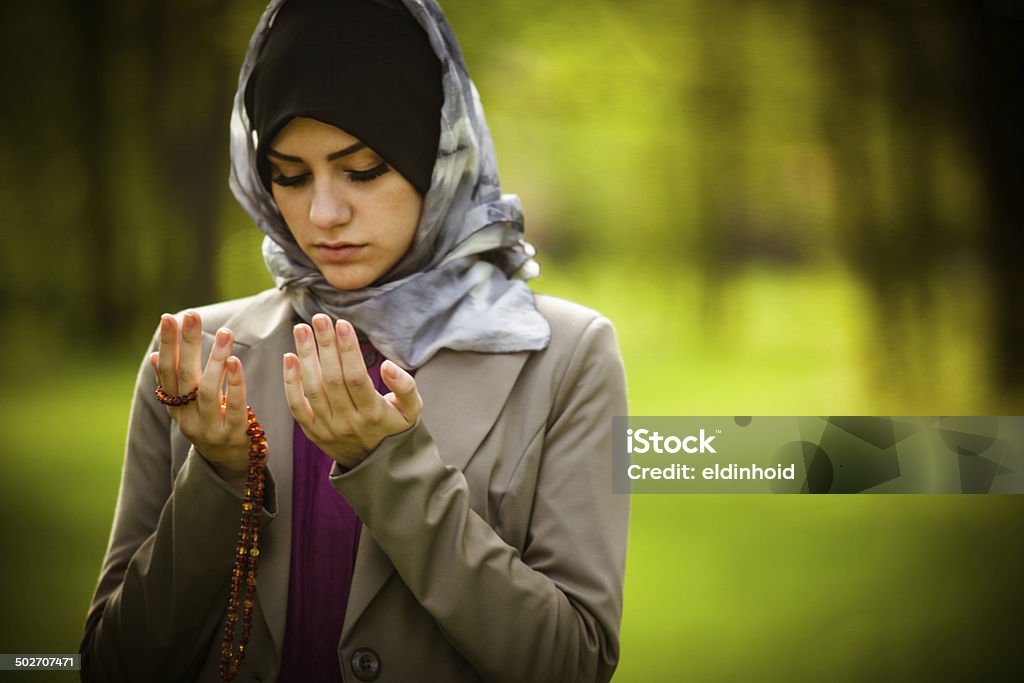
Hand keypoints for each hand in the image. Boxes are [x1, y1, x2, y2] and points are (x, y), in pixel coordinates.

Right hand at [150, 311, 250, 487]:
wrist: (231, 465)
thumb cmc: (212, 424)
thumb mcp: (190, 407)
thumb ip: (176, 384)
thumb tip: (154, 356)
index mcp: (176, 407)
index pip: (167, 372)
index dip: (167, 345)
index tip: (169, 317)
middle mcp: (187, 418)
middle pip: (184, 377)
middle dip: (187, 343)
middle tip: (192, 315)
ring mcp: (209, 428)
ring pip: (207, 390)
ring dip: (215, 359)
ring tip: (225, 333)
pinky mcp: (233, 435)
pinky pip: (233, 407)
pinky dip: (234, 383)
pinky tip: (235, 362)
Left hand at [283, 314, 421, 468]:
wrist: (376, 465)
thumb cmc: (394, 428)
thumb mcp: (412, 410)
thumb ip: (406, 387)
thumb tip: (387, 365)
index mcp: (373, 415)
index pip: (356, 377)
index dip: (347, 349)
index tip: (342, 323)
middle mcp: (348, 422)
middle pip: (332, 378)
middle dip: (325, 345)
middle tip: (319, 318)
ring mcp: (328, 428)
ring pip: (312, 388)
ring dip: (305, 356)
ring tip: (302, 329)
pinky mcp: (312, 431)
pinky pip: (296, 406)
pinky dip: (290, 382)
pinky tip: (289, 357)